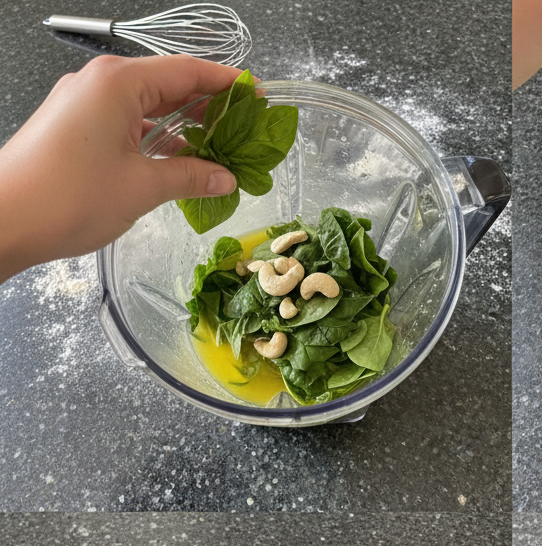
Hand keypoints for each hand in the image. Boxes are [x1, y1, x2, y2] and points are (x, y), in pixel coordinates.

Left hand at [0, 54, 243, 281]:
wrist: (4, 219)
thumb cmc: (66, 196)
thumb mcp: (142, 187)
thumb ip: (190, 176)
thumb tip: (225, 176)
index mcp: (118, 83)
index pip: (186, 72)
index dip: (226, 84)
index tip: (257, 96)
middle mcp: (101, 85)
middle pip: (169, 87)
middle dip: (210, 109)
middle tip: (247, 132)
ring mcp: (86, 106)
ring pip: (150, 109)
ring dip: (186, 130)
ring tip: (223, 154)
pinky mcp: (78, 129)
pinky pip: (130, 126)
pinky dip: (160, 142)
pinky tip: (184, 166)